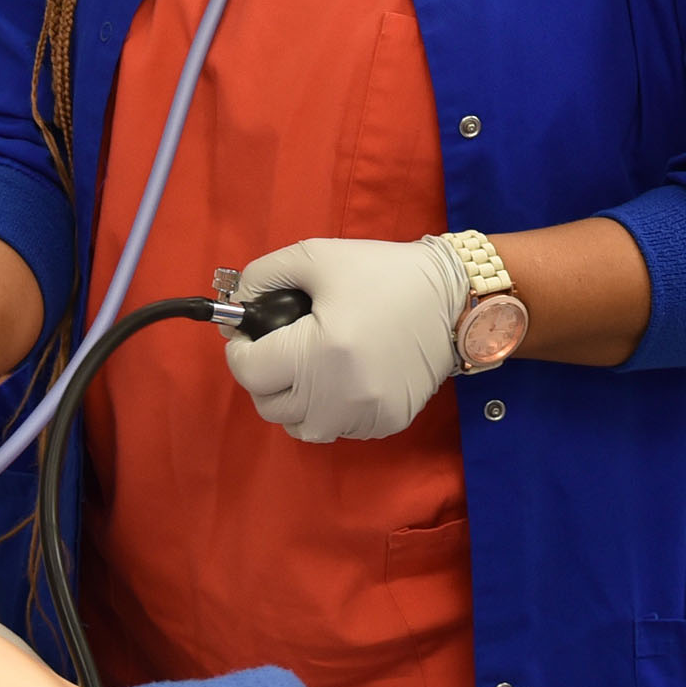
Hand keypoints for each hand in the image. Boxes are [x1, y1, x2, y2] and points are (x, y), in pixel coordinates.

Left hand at [224, 236, 468, 441]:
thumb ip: (262, 275)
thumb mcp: (315, 257)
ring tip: (308, 366)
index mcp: (319, 351)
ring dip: (294, 400)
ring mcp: (366, 414)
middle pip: (270, 405)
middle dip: (264, 376)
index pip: (249, 372)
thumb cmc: (382, 273)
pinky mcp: (387, 423)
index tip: (249, 336)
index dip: (241, 350)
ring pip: (301, 426)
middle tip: (278, 348)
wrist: (451, 296)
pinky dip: (329, 410)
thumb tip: (234, 305)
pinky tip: (341, 377)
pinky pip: (338, 429)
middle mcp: (339, 394)